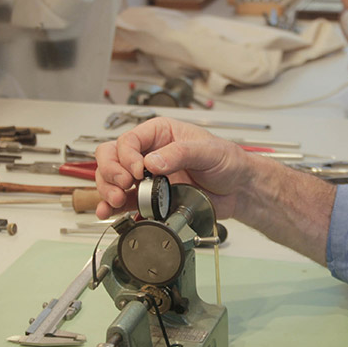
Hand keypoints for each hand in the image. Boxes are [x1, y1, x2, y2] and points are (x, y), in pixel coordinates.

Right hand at [94, 117, 254, 220]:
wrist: (239, 190)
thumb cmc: (228, 162)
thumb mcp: (208, 150)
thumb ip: (180, 153)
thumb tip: (153, 161)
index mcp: (160, 134)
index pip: (129, 140)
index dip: (127, 155)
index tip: (137, 171)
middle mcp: (149, 153)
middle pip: (112, 157)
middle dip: (111, 171)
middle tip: (124, 185)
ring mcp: (147, 178)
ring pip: (112, 179)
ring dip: (108, 190)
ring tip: (116, 201)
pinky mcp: (150, 199)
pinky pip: (124, 202)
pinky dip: (112, 208)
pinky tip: (108, 212)